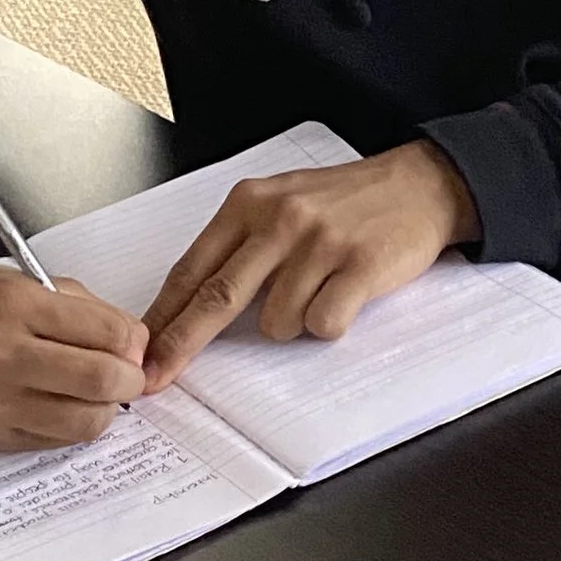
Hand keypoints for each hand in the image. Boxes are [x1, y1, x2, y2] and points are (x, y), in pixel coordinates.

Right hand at [0, 211, 147, 449]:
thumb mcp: (23, 279)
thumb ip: (82, 309)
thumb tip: (134, 346)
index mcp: (15, 305)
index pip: (109, 335)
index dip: (135, 343)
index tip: (133, 345)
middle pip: (102, 382)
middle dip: (129, 381)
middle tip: (125, 375)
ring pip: (82, 423)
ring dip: (102, 410)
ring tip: (92, 393)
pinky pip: (49, 442)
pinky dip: (66, 426)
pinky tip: (57, 405)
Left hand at [142, 142, 478, 390]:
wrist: (419, 185)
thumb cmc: (344, 202)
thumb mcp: (279, 204)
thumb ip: (238, 246)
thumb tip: (188, 307)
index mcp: (249, 203)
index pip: (193, 269)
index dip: (163, 317)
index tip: (142, 351)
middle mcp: (279, 219)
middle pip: (217, 298)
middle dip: (184, 345)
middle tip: (160, 376)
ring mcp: (320, 242)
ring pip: (276, 322)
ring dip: (292, 322)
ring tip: (319, 289)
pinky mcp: (360, 265)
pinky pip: (322, 324)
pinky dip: (328, 323)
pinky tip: (344, 294)